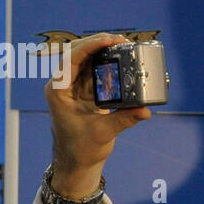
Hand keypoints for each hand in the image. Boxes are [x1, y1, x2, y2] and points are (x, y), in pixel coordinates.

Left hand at [43, 33, 150, 199]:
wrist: (76, 163)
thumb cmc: (80, 150)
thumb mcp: (102, 133)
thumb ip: (124, 119)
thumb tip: (145, 110)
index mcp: (59, 91)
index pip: (71, 59)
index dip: (90, 46)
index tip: (109, 40)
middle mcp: (64, 85)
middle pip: (79, 53)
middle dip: (100, 44)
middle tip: (122, 40)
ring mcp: (75, 87)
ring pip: (89, 60)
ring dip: (106, 52)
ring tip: (126, 46)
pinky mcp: (86, 92)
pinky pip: (97, 71)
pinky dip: (110, 64)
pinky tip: (124, 60)